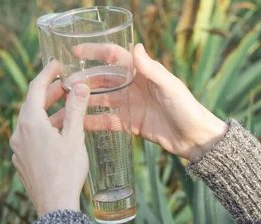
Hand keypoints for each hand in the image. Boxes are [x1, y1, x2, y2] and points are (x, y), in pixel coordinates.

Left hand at [10, 61, 90, 216]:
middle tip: (66, 86)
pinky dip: (45, 130)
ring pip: (32, 123)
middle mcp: (19, 134)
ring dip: (49, 114)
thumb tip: (80, 86)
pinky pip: (31, 139)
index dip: (46, 73)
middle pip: (32, 105)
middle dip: (50, 94)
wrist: (54, 206)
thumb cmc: (66, 172)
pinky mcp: (22, 162)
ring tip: (68, 111)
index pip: (35, 88)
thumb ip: (75, 110)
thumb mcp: (74, 138)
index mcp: (30, 123)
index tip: (56, 65)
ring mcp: (18, 149)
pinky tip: (59, 136)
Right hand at [73, 43, 228, 161]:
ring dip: (86, 100)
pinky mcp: (132, 124)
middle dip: (84, 80)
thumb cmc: (188, 109)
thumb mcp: (171, 88)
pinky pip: (109, 121)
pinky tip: (80, 123)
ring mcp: (132, 105)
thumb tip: (136, 47)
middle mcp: (135, 87)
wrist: (196, 138)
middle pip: (104, 79)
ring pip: (103, 100)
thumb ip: (152, 69)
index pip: (115, 57)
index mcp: (143, 73)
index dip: (95, 52)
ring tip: (67, 103)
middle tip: (65, 85)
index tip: (75, 51)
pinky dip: (95, 122)